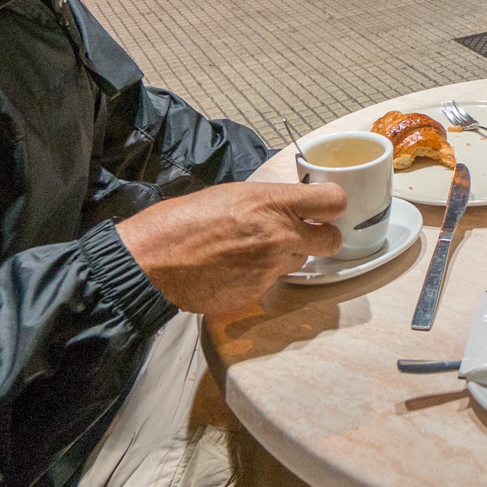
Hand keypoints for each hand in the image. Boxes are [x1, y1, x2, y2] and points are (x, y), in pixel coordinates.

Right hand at [117, 181, 345, 313]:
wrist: (153, 261)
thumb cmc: (182, 222)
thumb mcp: (231, 194)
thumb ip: (268, 202)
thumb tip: (287, 206)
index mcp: (273, 202)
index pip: (333, 202)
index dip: (333, 205)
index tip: (328, 207)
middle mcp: (280, 235)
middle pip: (332, 239)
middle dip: (322, 236)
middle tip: (305, 232)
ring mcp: (271, 267)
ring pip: (301, 261)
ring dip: (289, 255)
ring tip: (256, 249)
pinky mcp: (258, 292)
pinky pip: (274, 281)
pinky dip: (263, 275)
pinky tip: (237, 267)